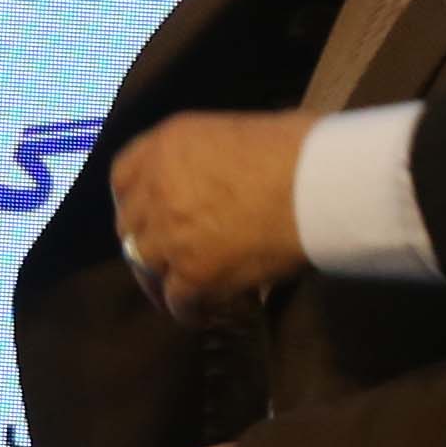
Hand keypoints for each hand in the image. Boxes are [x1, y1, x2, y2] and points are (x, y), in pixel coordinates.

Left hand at [112, 112, 314, 322]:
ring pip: (147, 267)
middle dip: (148, 244)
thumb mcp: (241, 132)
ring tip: (187, 294)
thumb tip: (227, 174)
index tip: (147, 217)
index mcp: (167, 145)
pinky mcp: (192, 275)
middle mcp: (156, 188)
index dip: (134, 202)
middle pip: (130, 227)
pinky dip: (191, 311)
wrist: (321, 185)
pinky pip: (179, 302)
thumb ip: (214, 157)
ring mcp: (169, 234)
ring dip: (164, 281)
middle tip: (169, 260)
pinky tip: (208, 313)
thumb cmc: (301, 149)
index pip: (124, 177)